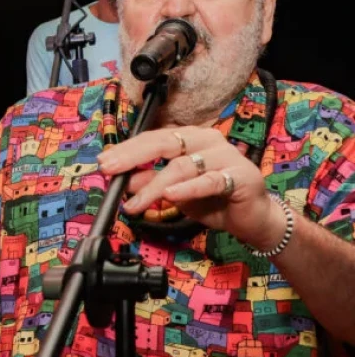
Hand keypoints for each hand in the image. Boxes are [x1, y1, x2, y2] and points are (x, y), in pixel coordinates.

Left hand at [96, 126, 285, 249]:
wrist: (253, 219)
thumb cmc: (214, 200)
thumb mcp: (174, 192)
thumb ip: (151, 183)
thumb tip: (123, 181)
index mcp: (191, 138)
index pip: (153, 138)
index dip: (127, 150)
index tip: (104, 163)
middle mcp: (207, 140)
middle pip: (164, 143)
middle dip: (133, 157)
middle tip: (110, 170)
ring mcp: (225, 155)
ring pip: (182, 166)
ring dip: (154, 186)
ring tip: (135, 202)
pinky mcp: (240, 175)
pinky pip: (209, 181)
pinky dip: (188, 188)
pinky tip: (170, 195)